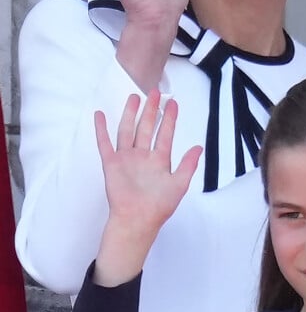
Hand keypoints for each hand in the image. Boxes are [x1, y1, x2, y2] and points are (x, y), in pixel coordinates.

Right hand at [93, 91, 201, 285]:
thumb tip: (199, 147)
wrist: (137, 220)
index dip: (170, 119)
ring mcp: (127, 158)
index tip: (173, 103)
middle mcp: (143, 156)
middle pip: (147, 127)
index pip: (166, 134)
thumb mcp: (179, 184)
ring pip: (128, 130)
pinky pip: (105, 143)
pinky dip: (102, 129)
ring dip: (130, 114)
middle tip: (154, 92)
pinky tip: (100, 115)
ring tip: (134, 97)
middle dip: (151, 110)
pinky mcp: (112, 164)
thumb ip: (188, 165)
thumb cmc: (159, 207)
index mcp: (160, 160)